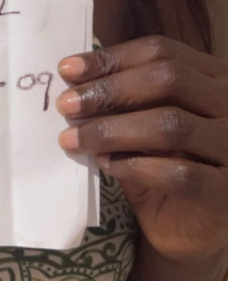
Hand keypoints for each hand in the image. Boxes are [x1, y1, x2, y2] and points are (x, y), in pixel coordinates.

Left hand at [56, 35, 227, 262]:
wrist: (193, 229)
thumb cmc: (165, 168)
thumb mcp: (144, 126)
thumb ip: (122, 103)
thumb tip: (74, 83)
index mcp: (213, 79)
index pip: (162, 51)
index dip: (112, 58)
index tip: (68, 70)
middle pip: (168, 79)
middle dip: (109, 90)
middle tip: (67, 105)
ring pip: (171, 125)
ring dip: (113, 130)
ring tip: (75, 139)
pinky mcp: (225, 192)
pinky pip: (178, 173)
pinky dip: (135, 166)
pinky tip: (107, 165)